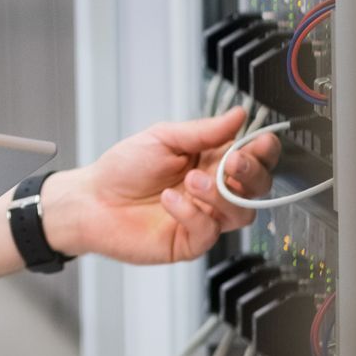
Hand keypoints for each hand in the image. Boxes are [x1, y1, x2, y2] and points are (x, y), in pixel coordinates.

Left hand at [47, 106, 280, 264]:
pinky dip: (192, 213)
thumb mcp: (162, 138)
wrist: (92, 199)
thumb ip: (203, 130)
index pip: (252, 157)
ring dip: (221, 194)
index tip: (260, 143)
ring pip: (241, 212)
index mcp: (209, 160)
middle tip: (232, 163)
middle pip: (257, 187)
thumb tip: (238, 115)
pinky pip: (209, 231)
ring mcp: (204, 216)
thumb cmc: (123, 168)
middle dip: (251, 173)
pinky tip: (170, 201)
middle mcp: (212, 189)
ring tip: (191, 181)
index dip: (263, 151)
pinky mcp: (190, 240)